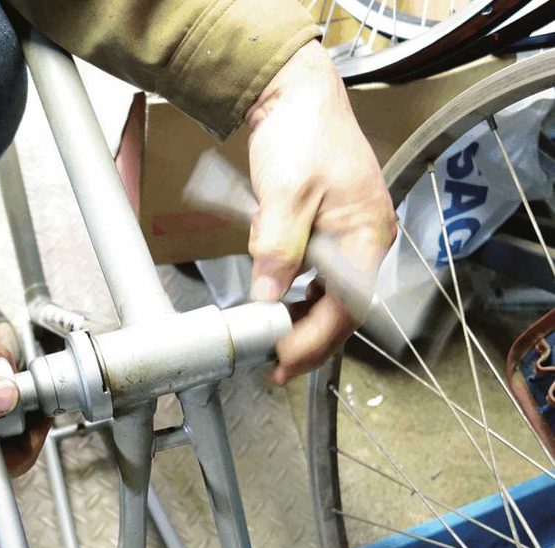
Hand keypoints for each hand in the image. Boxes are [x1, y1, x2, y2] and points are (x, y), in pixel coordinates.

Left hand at [245, 40, 395, 383]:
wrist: (295, 95)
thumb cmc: (302, 133)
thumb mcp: (286, 195)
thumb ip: (278, 248)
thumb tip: (268, 297)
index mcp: (367, 235)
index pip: (347, 307)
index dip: (315, 339)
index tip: (283, 358)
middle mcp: (365, 241)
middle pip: (342, 308)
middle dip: (309, 339)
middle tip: (276, 364)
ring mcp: (348, 236)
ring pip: (329, 295)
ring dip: (301, 319)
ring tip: (272, 340)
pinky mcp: (329, 230)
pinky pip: (317, 274)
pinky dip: (296, 292)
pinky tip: (277, 300)